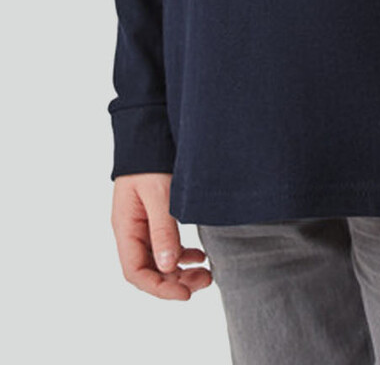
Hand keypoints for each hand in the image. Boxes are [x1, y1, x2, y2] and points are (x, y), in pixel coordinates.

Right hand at [111, 173, 211, 299]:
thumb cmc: (151, 161)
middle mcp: (132, 231)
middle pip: (149, 270)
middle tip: (204, 281)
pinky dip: (182, 254)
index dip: (159, 288)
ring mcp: (143, 224)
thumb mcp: (159, 194)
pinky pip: (166, 245)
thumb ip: (162, 229)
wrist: (149, 131)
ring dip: (180, 270)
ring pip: (159, 259)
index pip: (136, 272)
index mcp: (126, 228)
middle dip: (175, 282)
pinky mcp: (156, 216)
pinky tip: (198, 255)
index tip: (185, 294)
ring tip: (206, 272)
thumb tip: (168, 265)